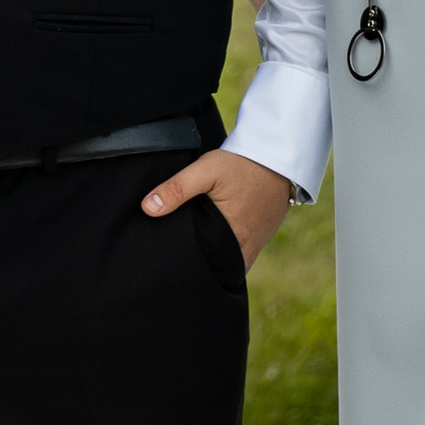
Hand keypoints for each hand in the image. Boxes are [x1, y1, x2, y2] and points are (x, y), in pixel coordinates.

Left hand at [141, 148, 292, 268]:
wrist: (277, 153)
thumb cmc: (242, 164)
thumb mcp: (205, 171)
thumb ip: (176, 189)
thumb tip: (148, 208)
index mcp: (236, 242)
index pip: (211, 271)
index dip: (193, 271)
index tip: (173, 267)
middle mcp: (249, 247)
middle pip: (219, 267)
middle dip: (201, 265)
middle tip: (177, 259)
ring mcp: (258, 241)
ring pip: (229, 258)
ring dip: (213, 255)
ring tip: (191, 246)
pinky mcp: (261, 231)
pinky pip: (240, 246)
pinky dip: (225, 244)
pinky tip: (211, 234)